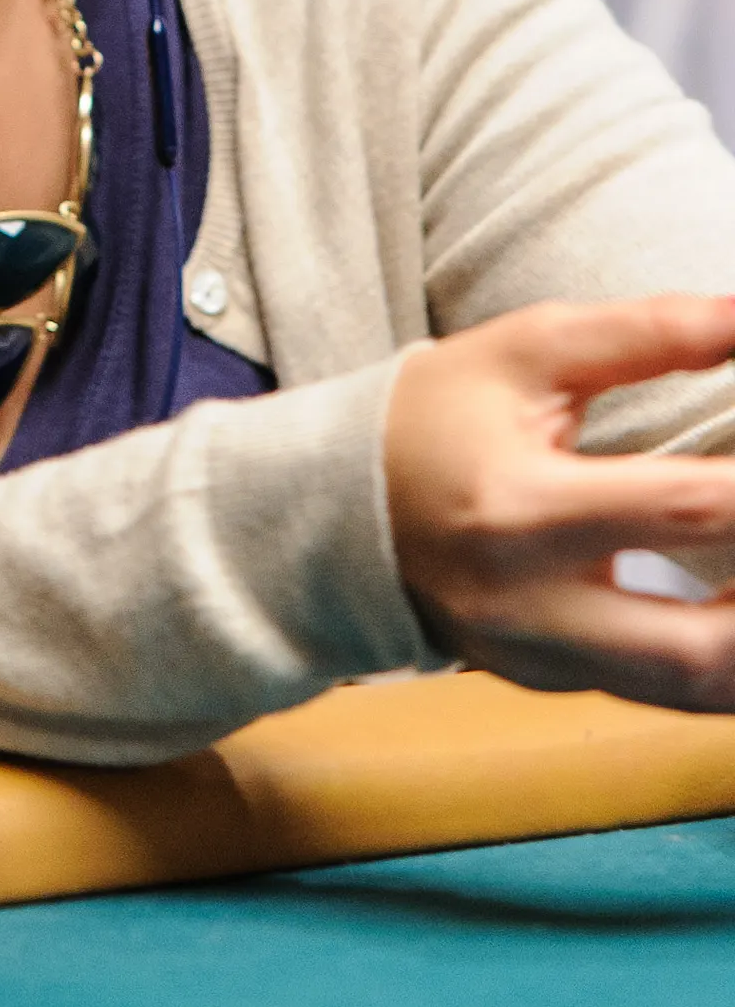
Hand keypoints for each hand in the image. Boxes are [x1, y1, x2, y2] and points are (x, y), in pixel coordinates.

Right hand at [387, 296, 734, 710]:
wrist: (332, 504)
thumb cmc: (436, 413)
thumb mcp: (527, 350)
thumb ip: (648, 331)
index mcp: (521, 507)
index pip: (693, 507)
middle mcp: (530, 605)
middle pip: (703, 647)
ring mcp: (539, 659)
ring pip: (694, 693)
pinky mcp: (548, 684)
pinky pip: (661, 694)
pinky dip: (720, 660)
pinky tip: (734, 607)